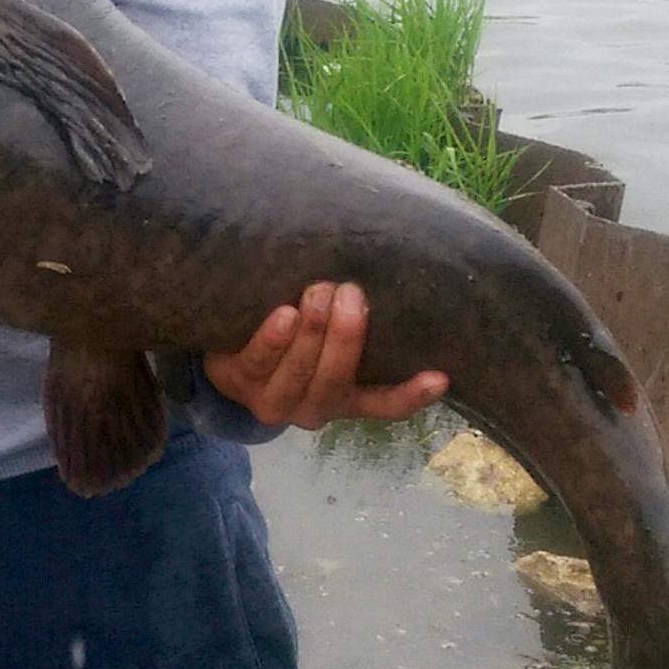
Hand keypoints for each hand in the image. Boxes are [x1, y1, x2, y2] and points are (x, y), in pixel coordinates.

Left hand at [202, 282, 448, 430]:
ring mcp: (275, 399)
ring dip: (312, 332)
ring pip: (299, 372)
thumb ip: (352, 314)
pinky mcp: (238, 382)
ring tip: (319, 292)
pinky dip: (273, 339)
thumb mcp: (325, 332)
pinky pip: (258, 362)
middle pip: (336, 379)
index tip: (440, 376)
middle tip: (352, 292)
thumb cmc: (292, 334)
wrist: (227, 350)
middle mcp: (314, 405)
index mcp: (345, 397)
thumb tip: (382, 263)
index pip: (385, 404)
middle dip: (345, 336)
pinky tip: (284, 314)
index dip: (412, 395)